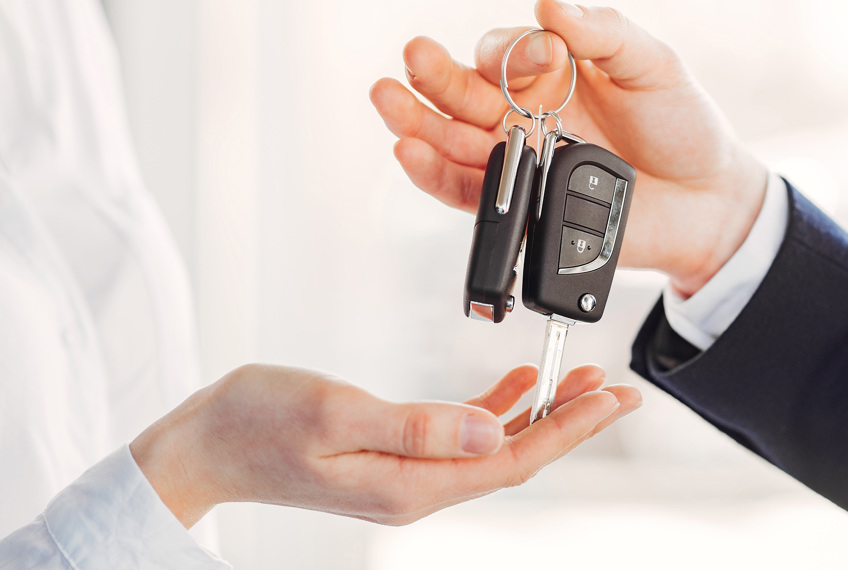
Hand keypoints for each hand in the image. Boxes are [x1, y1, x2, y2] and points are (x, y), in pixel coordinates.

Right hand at [130, 363, 639, 527]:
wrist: (205, 443)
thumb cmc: (257, 422)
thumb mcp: (335, 413)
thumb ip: (418, 427)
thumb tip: (493, 432)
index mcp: (410, 484)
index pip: (510, 460)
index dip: (568, 429)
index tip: (613, 399)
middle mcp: (417, 487)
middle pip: (514, 456)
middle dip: (572, 422)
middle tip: (621, 390)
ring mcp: (407, 474)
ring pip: (495, 446)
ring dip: (541, 413)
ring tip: (584, 380)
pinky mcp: (395, 454)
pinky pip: (462, 435)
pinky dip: (496, 408)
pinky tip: (518, 387)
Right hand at [370, 0, 768, 295]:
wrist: (707, 203)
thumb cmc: (684, 127)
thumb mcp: (654, 65)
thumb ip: (604, 33)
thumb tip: (548, 5)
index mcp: (550, 74)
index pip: (505, 54)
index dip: (510, 54)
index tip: (544, 61)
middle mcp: (524, 116)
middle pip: (463, 94)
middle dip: (434, 77)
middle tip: (412, 59)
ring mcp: (519, 162)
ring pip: (453, 142)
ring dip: (417, 124)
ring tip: (388, 103)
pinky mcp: (520, 208)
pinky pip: (468, 194)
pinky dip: (436, 176)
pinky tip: (412, 153)